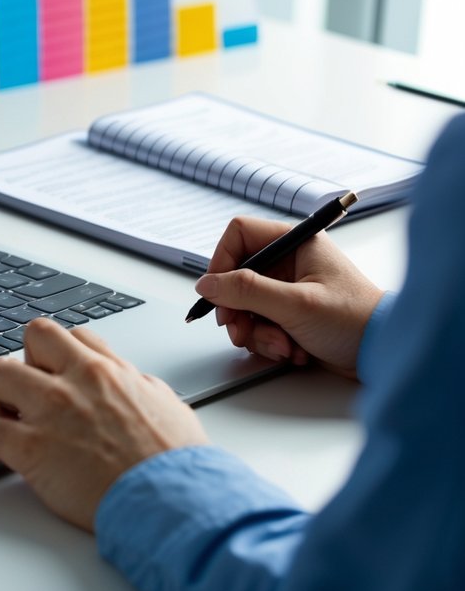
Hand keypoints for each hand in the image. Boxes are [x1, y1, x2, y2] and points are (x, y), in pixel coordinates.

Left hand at [0, 319, 207, 531]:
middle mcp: (77, 382)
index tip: (55, 373)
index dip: (59, 356)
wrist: (174, 502)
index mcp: (109, 372)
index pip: (71, 336)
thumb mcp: (168, 407)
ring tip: (7, 420)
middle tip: (30, 395)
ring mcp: (51, 412)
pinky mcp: (31, 449)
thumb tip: (135, 384)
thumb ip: (142, 389)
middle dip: (26, 362)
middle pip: (31, 338)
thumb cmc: (177, 465)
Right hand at [195, 216, 383, 378]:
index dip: (221, 262)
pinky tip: (294, 351)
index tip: (216, 292)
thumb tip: (206, 285)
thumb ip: (246, 292)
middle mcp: (289, 262)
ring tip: (282, 346)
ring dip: (256, 331)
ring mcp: (288, 290)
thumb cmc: (356, 321)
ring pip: (245, 305)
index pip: (239, 235)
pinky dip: (269, 341)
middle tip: (239, 330)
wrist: (384, 355)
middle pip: (236, 276)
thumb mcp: (295, 305)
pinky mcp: (289, 315)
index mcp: (295, 243)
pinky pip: (259, 325)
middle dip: (237, 309)